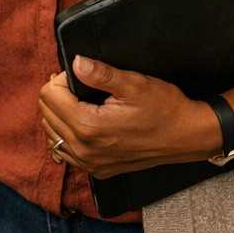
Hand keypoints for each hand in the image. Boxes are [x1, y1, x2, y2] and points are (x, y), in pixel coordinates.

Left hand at [38, 57, 221, 178]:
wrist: (187, 137)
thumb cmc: (164, 109)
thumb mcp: (134, 84)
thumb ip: (101, 74)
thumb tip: (75, 62)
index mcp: (89, 127)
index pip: (49, 96)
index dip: (61, 79)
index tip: (81, 76)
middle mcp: (84, 150)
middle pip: (46, 114)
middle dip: (58, 95)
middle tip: (80, 85)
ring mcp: (90, 163)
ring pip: (52, 133)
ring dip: (59, 114)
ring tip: (81, 102)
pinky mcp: (97, 170)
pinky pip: (65, 151)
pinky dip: (66, 133)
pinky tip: (82, 122)